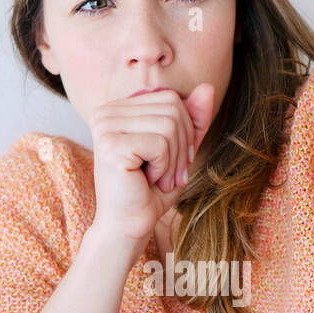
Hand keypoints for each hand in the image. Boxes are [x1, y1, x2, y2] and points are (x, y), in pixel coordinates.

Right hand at [90, 83, 214, 246]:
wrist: (128, 226)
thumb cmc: (151, 190)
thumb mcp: (179, 150)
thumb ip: (192, 119)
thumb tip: (208, 87)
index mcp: (119, 107)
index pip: (171, 97)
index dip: (185, 130)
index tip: (173, 161)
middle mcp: (107, 111)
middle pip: (172, 107)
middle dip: (182, 146)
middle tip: (168, 174)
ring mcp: (105, 125)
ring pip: (169, 124)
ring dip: (174, 160)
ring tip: (158, 179)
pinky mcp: (110, 143)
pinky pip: (160, 143)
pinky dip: (164, 167)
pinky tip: (147, 181)